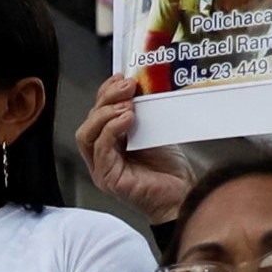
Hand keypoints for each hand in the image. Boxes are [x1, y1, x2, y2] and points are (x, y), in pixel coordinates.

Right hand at [78, 70, 194, 225]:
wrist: (183, 195)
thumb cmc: (170, 169)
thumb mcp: (155, 131)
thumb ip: (143, 112)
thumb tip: (138, 84)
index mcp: (110, 142)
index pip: (97, 112)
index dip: (106, 92)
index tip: (123, 77)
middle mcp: (101, 155)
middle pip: (89, 120)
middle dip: (106, 99)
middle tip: (129, 86)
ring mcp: (102, 168)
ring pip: (87, 135)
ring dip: (105, 114)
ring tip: (128, 105)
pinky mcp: (108, 179)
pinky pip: (101, 150)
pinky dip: (111, 130)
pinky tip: (127, 119)